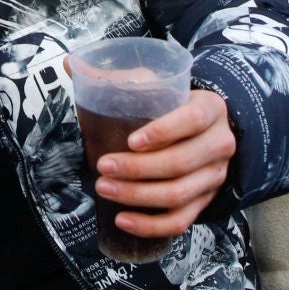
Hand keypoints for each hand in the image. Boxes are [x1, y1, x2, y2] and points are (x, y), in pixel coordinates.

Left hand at [85, 86, 236, 240]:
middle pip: (181, 163)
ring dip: (138, 196)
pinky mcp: (204, 201)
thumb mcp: (156, 85)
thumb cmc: (173, 106)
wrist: (206, 130)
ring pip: (179, 194)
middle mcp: (219, 144)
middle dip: (138, 169)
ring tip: (105, 189)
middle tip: (104, 166)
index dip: (163, 132)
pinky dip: (151, 225)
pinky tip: (123, 219)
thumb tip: (68, 64)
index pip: (193, 120)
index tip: (131, 140)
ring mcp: (214, 176)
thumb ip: (117, 77)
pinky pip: (180, 221)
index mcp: (211, 109)